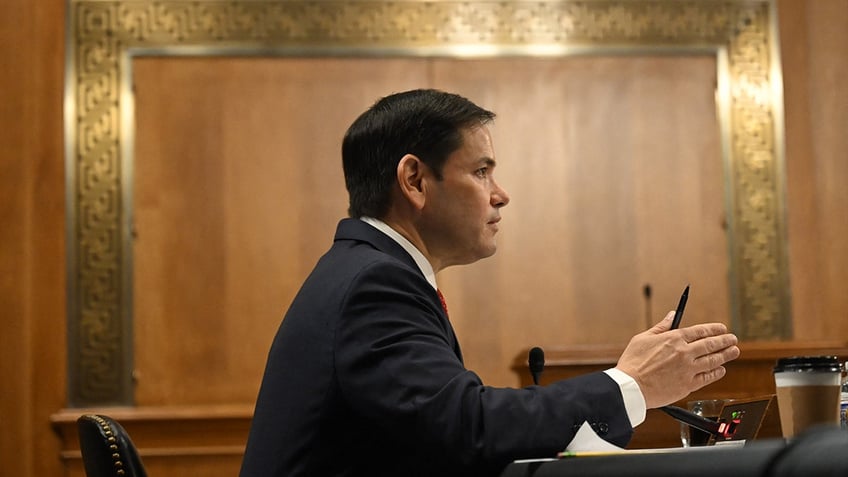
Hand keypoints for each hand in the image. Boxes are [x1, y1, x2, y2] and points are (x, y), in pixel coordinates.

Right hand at [614, 311, 739, 408]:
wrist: (631, 387)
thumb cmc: (633, 363)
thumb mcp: (643, 338)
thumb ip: (661, 327)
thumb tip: (672, 315)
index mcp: (673, 339)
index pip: (700, 331)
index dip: (714, 329)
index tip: (722, 328)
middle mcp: (684, 353)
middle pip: (711, 345)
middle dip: (725, 341)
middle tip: (733, 339)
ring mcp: (688, 369)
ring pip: (713, 360)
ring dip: (726, 355)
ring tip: (734, 351)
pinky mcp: (688, 385)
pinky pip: (708, 377)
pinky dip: (716, 373)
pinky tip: (721, 370)